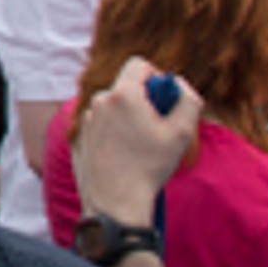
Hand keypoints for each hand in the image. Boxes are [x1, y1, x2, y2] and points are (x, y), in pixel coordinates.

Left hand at [75, 58, 202, 224]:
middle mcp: (98, 102)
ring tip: (143, 145)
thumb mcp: (182, 132)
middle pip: (126, 87)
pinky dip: (116, 133)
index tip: (164, 98)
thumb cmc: (149, 166)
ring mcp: (86, 120)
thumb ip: (188, 99)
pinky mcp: (80, 137)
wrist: (115, 201)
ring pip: (114, 108)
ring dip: (130, 118)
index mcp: (121, 95)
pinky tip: (126, 155)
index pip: (139, 64)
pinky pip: (103, 125)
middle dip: (145, 100)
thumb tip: (180, 85)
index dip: (157, 76)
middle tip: (159, 127)